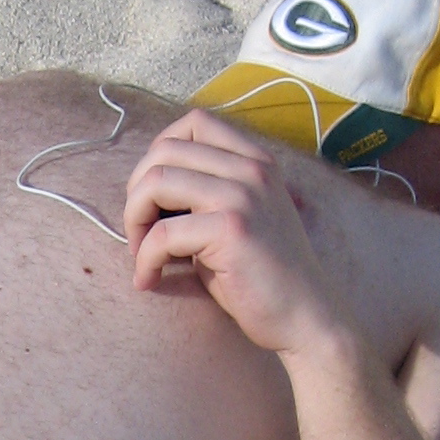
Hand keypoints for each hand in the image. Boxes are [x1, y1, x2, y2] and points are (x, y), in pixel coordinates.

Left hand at [122, 110, 350, 359]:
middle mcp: (251, 169)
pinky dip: (145, 259)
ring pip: (155, 183)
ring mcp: (244, 195)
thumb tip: (143, 190)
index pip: (193, 123)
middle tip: (139, 234)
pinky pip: (162, 234)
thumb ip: (200, 195)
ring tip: (142, 256)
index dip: (157, 156)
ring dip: (134, 222)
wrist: (305, 317)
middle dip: (136, 194)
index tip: (153, 199)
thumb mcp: (234, 220)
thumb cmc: (261, 277)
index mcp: (255, 160)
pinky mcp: (232, 229)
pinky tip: (150, 280)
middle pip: (163, 151)